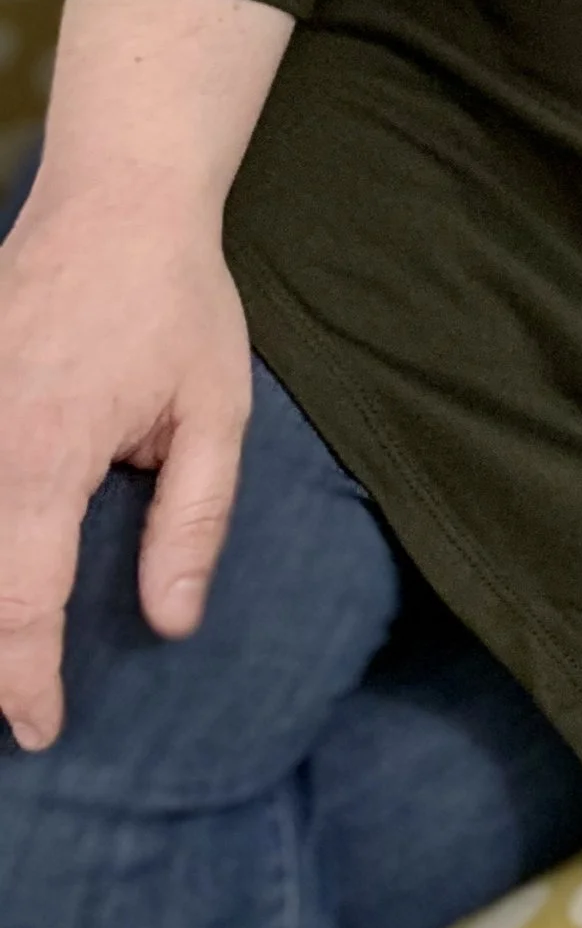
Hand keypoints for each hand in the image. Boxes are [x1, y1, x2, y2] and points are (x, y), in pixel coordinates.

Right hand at [0, 179, 250, 750]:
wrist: (116, 200)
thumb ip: (192, 523)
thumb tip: (173, 622)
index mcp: (46, 453)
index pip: (19, 602)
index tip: (42, 728)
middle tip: (14, 709)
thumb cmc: (175, 304)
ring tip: (4, 658)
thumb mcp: (214, 412)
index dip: (24, 680)